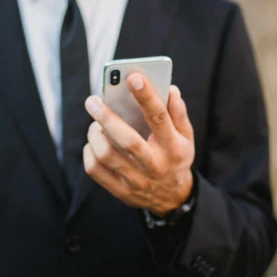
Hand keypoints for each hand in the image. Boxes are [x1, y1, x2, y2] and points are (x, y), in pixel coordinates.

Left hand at [83, 73, 194, 216]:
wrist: (173, 198)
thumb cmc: (176, 157)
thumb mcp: (186, 137)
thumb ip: (178, 113)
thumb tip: (170, 89)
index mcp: (173, 147)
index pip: (159, 118)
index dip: (146, 96)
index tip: (133, 77)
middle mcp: (155, 165)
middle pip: (127, 140)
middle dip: (107, 117)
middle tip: (93, 100)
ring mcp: (136, 181)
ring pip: (107, 155)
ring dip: (95, 134)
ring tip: (94, 123)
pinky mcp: (121, 191)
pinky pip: (95, 170)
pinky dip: (89, 152)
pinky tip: (93, 142)